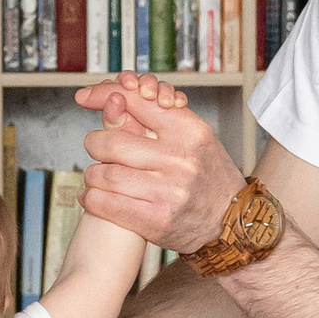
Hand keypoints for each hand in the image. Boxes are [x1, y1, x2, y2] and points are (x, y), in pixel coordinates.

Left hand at [73, 73, 244, 256]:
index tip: (85, 97)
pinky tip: (92, 196)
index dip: (103, 95)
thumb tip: (115, 98)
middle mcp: (179, 160)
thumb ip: (160, 118)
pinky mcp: (156, 221)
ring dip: (92, 175)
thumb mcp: (195, 137)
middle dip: (94, 144)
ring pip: (105, 175)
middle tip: (95, 148)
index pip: (136, 101)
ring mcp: (168, 192)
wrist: (233, 222)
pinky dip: (91, 199)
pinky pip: (107, 205)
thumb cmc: (208, 175)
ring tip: (96, 176)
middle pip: (112, 143)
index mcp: (189, 131)